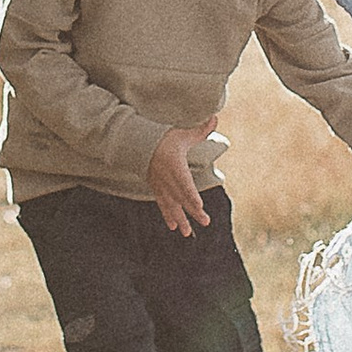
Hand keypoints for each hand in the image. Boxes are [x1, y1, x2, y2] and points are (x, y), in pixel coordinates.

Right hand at [147, 120, 217, 234]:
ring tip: (186, 233)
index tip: (199, 207)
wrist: (136, 141)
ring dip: (180, 219)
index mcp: (174, 165)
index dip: (191, 196)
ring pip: (171, 204)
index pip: (184, 183)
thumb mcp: (180, 133)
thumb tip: (215, 118)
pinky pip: (162, 204)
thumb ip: (199, 130)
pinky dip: (167, 215)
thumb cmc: (161, 136)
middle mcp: (167, 178)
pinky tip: (172, 226)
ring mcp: (160, 185)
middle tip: (205, 222)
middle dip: (193, 211)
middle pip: (181, 198)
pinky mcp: (155, 187)